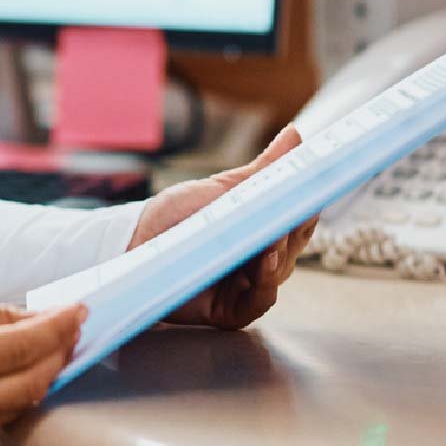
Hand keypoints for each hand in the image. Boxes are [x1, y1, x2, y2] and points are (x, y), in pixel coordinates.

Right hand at [0, 293, 85, 445]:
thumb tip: (44, 321)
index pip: (17, 348)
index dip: (56, 329)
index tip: (77, 313)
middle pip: (28, 384)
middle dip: (57, 355)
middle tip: (69, 331)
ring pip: (18, 407)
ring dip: (38, 377)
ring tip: (42, 350)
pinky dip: (9, 400)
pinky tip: (4, 380)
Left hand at [127, 126, 317, 329]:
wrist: (133, 244)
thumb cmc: (176, 216)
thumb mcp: (221, 190)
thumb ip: (261, 171)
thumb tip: (294, 136)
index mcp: (264, 226)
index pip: (299, 216)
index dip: (308, 204)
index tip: (312, 190)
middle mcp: (262, 257)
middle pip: (293, 244)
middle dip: (293, 230)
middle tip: (290, 213)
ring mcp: (248, 285)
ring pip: (278, 273)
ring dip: (278, 257)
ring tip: (270, 244)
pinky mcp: (230, 310)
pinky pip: (257, 303)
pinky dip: (263, 288)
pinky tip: (262, 269)